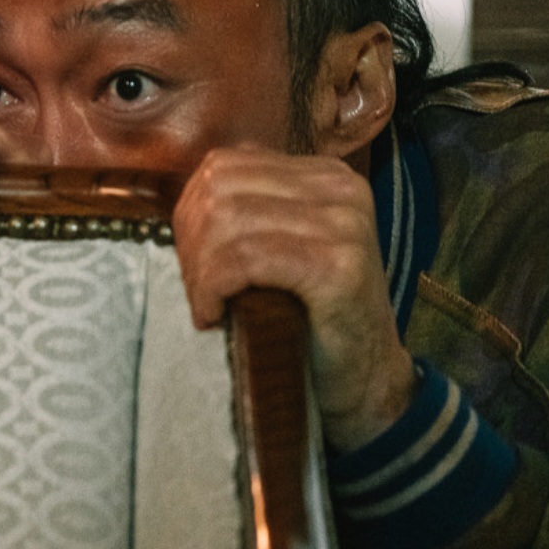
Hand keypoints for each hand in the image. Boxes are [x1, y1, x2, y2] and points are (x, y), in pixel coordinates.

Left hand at [171, 146, 417, 451]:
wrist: (365, 380)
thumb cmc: (308, 317)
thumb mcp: (277, 248)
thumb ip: (244, 213)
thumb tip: (183, 200)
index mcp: (323, 176)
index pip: (223, 167)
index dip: (189, 214)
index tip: (190, 261)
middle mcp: (340, 190)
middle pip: (220, 191)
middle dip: (190, 242)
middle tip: (195, 289)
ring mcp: (345, 225)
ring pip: (227, 222)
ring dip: (200, 270)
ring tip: (206, 304)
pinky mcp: (339, 266)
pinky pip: (245, 258)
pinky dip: (214, 287)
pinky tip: (215, 314)